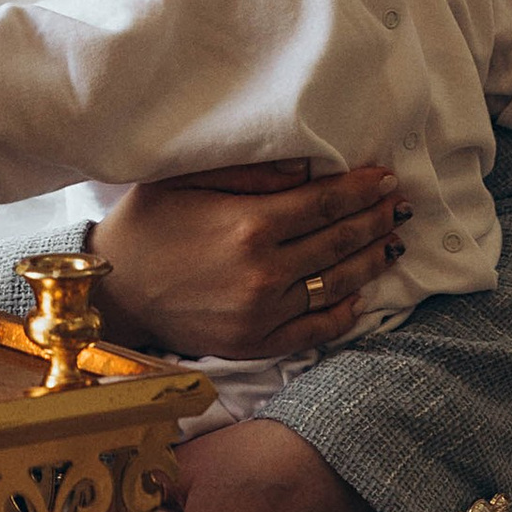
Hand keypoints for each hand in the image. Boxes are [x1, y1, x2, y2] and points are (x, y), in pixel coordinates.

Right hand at [91, 163, 401, 359]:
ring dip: (370, 262)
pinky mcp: (256, 343)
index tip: (386, 179)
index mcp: (251, 224)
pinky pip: (316, 329)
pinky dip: (344, 312)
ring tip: (389, 243)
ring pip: (336, 284)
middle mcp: (265, 271)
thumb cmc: (147, 225)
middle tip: (397, 207)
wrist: (115, 291)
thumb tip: (306, 168)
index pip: (327, 204)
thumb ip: (249, 172)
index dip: (362, 191)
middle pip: (340, 242)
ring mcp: (264, 313)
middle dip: (374, 221)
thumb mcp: (185, 179)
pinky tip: (358, 296)